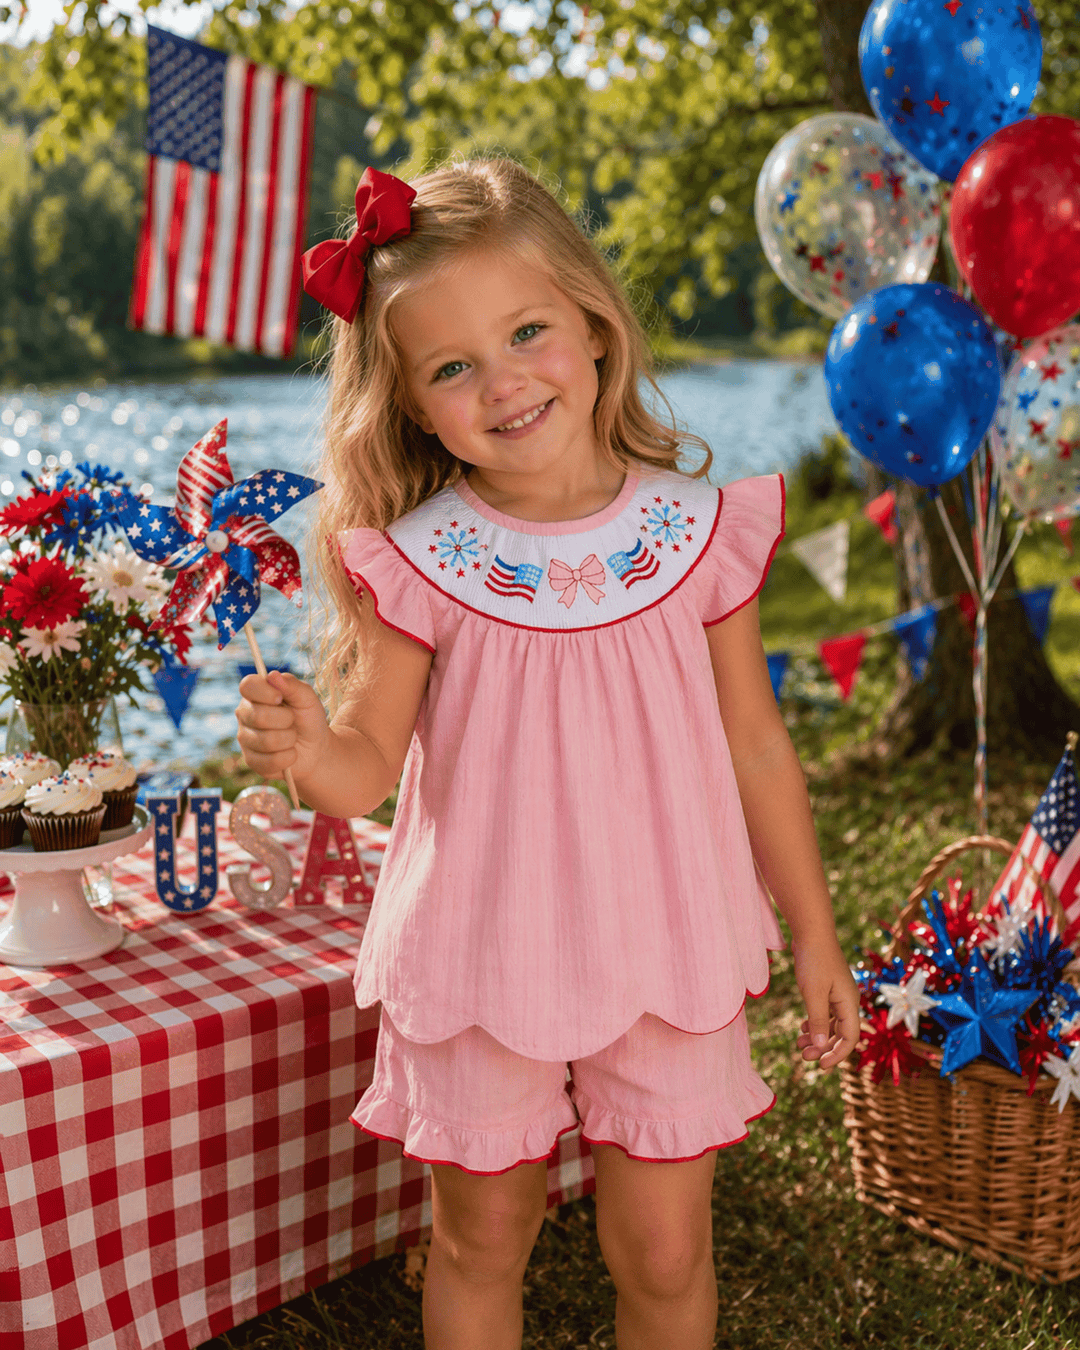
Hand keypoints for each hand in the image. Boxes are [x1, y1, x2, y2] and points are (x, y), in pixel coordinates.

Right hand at [235, 670, 328, 781]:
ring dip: (289, 740)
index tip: (280, 698)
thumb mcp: (308, 699)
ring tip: (292, 738)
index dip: (264, 691)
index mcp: (255, 694)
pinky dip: (288, 757)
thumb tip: (272, 676)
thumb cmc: (309, 719)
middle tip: (292, 721)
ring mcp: (246, 738)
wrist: (316, 749)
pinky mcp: (251, 761)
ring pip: (266, 740)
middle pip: (258, 715)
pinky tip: (290, 753)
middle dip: (285, 720)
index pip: (247, 686)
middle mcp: (245, 714)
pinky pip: (269, 761)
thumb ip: (293, 685)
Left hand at [792, 932, 860, 1071]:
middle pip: (841, 1033)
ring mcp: (838, 994)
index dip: (837, 1054)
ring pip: (832, 1024)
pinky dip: (816, 1022)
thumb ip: (818, 1020)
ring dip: (818, 1036)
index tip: (820, 1066)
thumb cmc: (814, 960)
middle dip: (824, 1047)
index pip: (850, 1038)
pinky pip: (826, 1013)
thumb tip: (821, 1047)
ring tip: (799, 1043)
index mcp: (849, 1003)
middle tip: (803, 1056)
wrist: (812, 932)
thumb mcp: (814, 993)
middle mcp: (847, 1001)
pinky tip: (804, 1027)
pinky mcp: (828, 988)